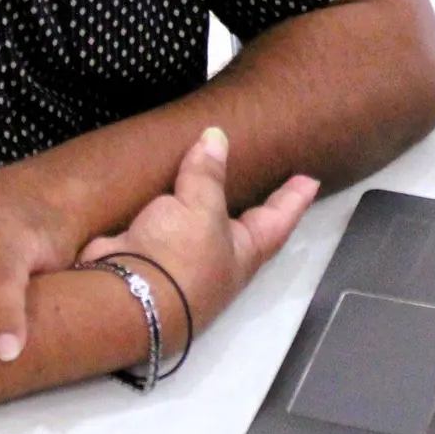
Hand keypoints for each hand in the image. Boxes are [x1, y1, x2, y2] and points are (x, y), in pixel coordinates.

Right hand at [79, 127, 317, 336]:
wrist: (122, 296)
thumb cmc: (179, 257)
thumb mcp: (201, 210)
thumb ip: (207, 175)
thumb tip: (216, 137)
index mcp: (241, 255)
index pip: (276, 222)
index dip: (292, 201)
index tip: (311, 181)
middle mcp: (213, 262)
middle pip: (237, 228)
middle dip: (245, 205)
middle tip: (257, 174)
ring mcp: (176, 261)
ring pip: (193, 224)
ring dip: (196, 201)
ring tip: (201, 169)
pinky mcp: (141, 254)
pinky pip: (155, 221)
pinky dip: (156, 201)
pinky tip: (152, 184)